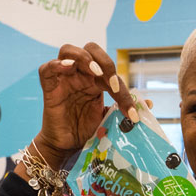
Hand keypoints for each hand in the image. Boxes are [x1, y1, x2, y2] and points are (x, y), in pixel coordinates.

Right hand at [34, 43, 138, 165]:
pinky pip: (47, 69)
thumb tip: (149, 103)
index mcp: (95, 79)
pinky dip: (57, 64)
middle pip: (91, 49)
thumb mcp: (108, 118)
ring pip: (68, 50)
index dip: (122, 89)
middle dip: (105, 61)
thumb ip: (123, 109)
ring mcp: (63, 78)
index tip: (131, 113)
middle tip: (112, 82)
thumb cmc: (86, 130)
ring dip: (84, 57)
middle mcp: (79, 74)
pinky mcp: (49, 88)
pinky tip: (68, 68)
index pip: (110, 72)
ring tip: (96, 72)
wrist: (67, 146)